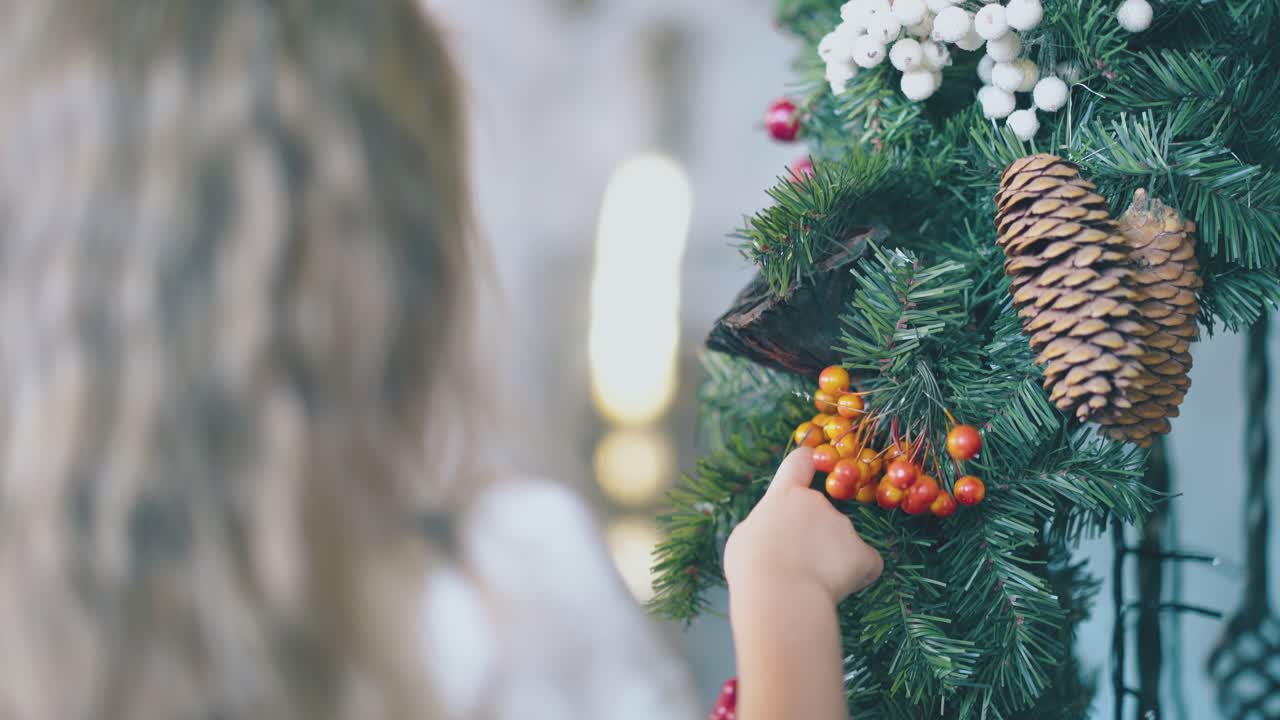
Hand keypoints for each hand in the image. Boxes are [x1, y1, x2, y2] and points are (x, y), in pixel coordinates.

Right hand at [723, 448, 882, 602]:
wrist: (781, 594)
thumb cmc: (752, 567)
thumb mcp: (744, 538)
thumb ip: (765, 527)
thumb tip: (773, 533)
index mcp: (785, 496)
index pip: (799, 464)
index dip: (805, 463)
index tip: (810, 462)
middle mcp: (818, 503)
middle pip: (819, 513)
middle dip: (812, 535)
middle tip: (794, 564)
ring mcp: (844, 526)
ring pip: (840, 541)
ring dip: (830, 557)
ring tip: (809, 583)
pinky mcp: (863, 553)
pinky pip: (865, 563)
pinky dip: (856, 574)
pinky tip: (837, 588)